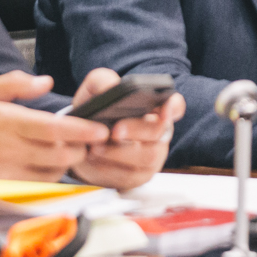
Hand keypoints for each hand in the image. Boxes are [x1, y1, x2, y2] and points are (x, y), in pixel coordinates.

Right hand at [0, 70, 108, 180]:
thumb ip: (15, 84)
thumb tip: (45, 81)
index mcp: (7, 122)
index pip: (54, 128)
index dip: (82, 130)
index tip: (100, 129)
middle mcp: (8, 149)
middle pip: (59, 154)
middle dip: (80, 147)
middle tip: (88, 139)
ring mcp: (4, 172)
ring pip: (51, 172)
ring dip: (66, 162)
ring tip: (69, 150)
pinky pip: (35, 185)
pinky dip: (48, 176)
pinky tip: (48, 164)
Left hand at [65, 68, 185, 190]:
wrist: (81, 142)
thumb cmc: (95, 112)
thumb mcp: (94, 90)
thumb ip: (102, 80)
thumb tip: (110, 87)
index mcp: (155, 108)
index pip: (176, 106)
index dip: (174, 107)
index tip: (164, 110)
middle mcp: (159, 133)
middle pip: (159, 132)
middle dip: (137, 130)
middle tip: (115, 130)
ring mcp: (151, 156)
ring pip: (147, 157)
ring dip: (119, 153)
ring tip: (95, 147)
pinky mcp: (138, 176)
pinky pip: (130, 176)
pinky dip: (109, 168)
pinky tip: (94, 161)